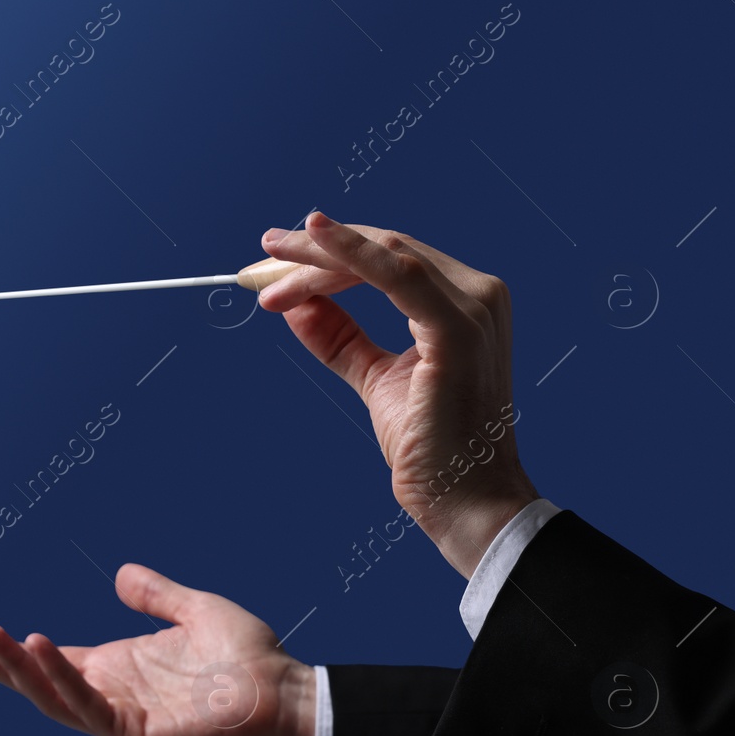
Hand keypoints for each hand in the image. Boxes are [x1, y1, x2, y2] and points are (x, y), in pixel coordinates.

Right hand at [0, 563, 316, 735]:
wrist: (287, 695)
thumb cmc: (250, 660)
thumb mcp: (195, 611)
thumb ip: (157, 595)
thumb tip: (120, 574)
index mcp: (116, 670)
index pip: (46, 659)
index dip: (5, 649)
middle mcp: (110, 695)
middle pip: (34, 681)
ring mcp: (121, 719)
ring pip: (52, 697)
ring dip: (17, 669)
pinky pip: (89, 709)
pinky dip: (62, 679)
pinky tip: (41, 648)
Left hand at [257, 212, 539, 577]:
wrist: (464, 499)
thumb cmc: (432, 447)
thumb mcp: (376, 378)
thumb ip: (341, 339)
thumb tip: (296, 307)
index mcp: (461, 303)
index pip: (387, 260)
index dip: (327, 256)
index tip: (272, 269)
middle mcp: (476, 295)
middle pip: (382, 248)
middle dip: (313, 252)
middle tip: (258, 263)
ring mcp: (472, 308)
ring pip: (382, 255)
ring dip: (317, 257)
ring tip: (267, 270)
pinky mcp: (458, 329)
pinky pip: (396, 275)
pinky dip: (352, 252)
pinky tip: (316, 237)